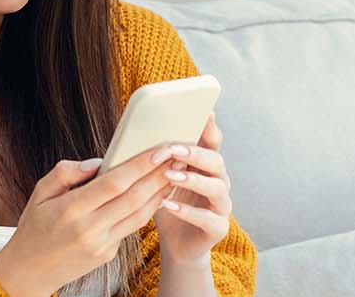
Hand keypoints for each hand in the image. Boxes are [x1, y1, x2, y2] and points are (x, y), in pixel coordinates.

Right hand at [0, 144, 179, 295]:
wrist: (30, 272)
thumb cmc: (33, 227)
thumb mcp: (38, 194)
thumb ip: (66, 173)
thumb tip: (99, 162)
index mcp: (70, 211)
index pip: (113, 184)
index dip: (139, 166)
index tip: (158, 150)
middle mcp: (89, 230)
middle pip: (134, 199)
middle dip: (159, 175)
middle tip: (178, 154)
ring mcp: (102, 245)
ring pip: (140, 215)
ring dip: (161, 192)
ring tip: (176, 170)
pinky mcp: (109, 254)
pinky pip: (132, 227)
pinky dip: (147, 208)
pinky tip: (157, 192)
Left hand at [153, 113, 232, 266]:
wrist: (176, 244)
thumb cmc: (166, 203)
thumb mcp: (159, 178)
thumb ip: (156, 158)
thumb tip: (132, 135)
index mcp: (205, 165)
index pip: (212, 140)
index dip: (209, 126)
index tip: (203, 111)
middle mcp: (218, 180)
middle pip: (216, 160)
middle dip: (195, 152)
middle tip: (173, 148)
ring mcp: (221, 204)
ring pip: (217, 187)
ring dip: (193, 179)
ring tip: (170, 175)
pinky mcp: (218, 227)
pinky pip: (208, 217)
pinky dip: (188, 211)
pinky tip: (168, 205)